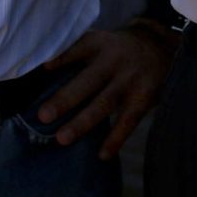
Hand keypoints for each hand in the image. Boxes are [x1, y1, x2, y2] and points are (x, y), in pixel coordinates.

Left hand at [35, 24, 176, 159]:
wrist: (159, 46)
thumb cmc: (115, 50)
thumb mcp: (98, 42)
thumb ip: (73, 53)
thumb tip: (37, 75)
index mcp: (98, 44)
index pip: (77, 49)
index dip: (61, 58)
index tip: (43, 69)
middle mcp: (114, 60)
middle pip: (88, 81)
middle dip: (66, 98)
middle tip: (43, 116)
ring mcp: (130, 80)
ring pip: (105, 102)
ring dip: (83, 122)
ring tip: (63, 138)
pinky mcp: (144, 97)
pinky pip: (128, 121)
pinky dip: (115, 138)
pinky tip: (102, 154)